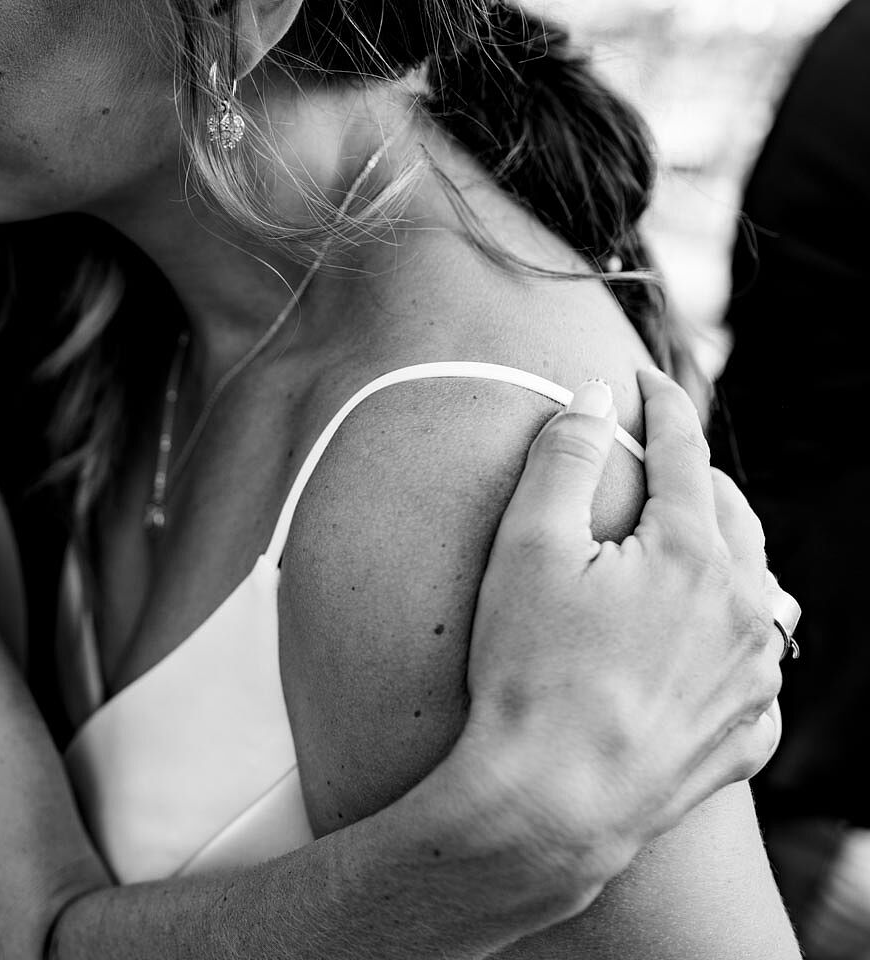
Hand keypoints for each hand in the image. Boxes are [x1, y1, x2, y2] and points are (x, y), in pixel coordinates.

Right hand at [460, 368, 790, 882]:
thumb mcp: (528, 549)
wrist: (551, 803)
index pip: (684, 455)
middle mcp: (746, 610)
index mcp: (694, 555)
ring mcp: (755, 680)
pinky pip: (758, 674)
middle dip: (701, 481)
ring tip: (698, 552)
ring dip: (733, 561)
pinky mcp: (746, 737)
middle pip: (735, 519)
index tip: (645, 382)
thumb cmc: (530, 672)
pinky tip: (705, 652)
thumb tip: (592, 397)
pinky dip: (738, 647)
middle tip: (666, 462)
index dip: (662, 408)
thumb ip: (564, 459)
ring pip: (764, 593)